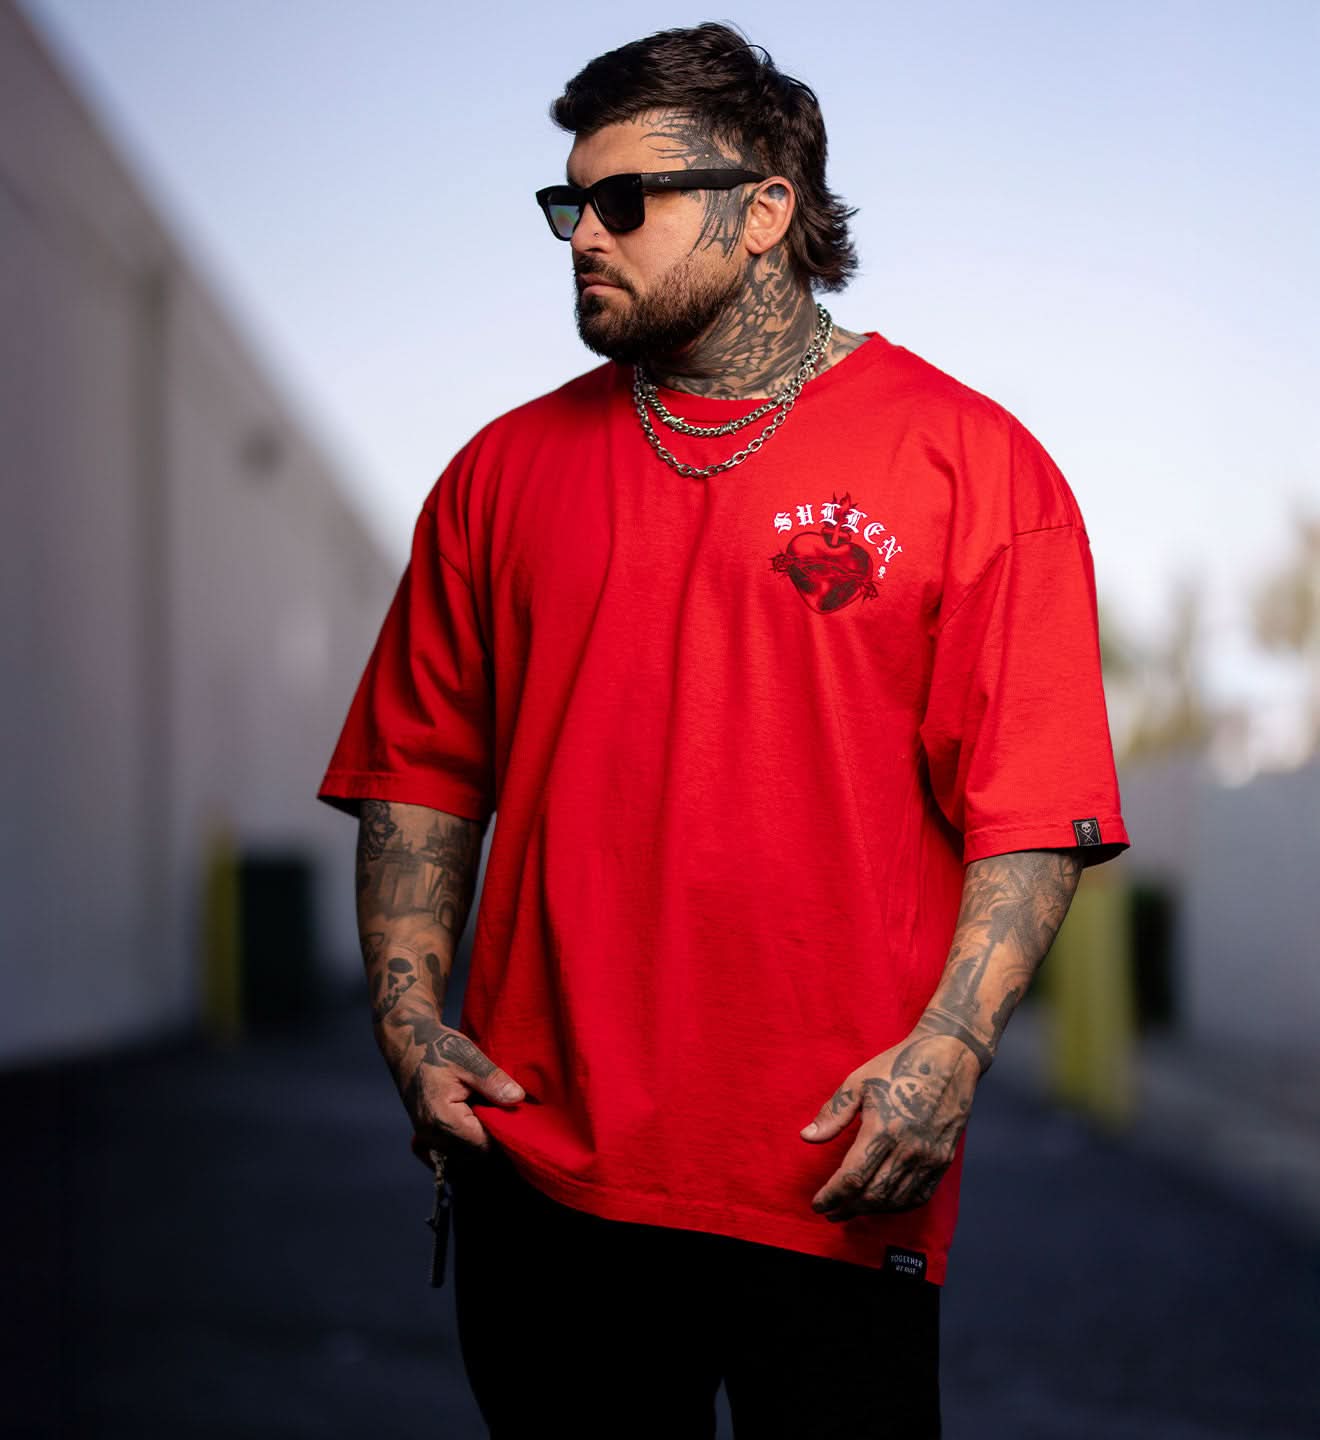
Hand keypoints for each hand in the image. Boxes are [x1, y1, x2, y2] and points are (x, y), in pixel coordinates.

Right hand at [384, 1012, 524, 1166]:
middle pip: (472, 1153)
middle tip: (504, 1112)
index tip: (516, 1118)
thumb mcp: (469, 1058)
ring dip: (478, 1136)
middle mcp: (431, 1134)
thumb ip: (493, 1081)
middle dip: (491, 1137)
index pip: (482, 1145)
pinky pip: (449, 1148)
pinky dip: (464, 1139)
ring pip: (462, 1152)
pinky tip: (474, 1120)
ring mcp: (425, 1136)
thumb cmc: (438, 1047)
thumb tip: (518, 1099)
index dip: (502, 1135)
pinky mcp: (424, 1132)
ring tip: (488, 1110)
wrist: (408, 1042)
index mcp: (442, 1119)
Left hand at [800, 1030, 979, 1219]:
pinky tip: (883, 1203)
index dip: (832, 1196)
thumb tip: (806, 1137)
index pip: (852, 1177)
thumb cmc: (899, 1065)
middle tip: (830, 1212)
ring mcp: (929, 1157)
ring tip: (851, 1210)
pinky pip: (919, 1195)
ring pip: (895, 1200)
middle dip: (847, 1208)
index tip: (817, 1204)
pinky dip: (898, 1206)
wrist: (948, 1056)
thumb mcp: (859, 1082)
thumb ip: (833, 1113)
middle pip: (872, 1194)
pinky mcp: (943, 1160)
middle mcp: (908, 1149)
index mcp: (883, 1129)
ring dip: (870, 1210)